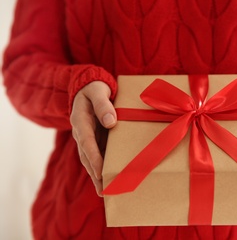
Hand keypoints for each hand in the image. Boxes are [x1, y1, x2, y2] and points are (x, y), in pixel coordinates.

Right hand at [70, 81, 116, 195]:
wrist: (88, 87)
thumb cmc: (94, 88)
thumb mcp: (98, 91)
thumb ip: (103, 105)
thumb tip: (111, 122)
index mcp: (80, 120)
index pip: (86, 142)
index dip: (93, 157)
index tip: (101, 171)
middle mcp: (81, 132)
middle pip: (86, 156)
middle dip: (95, 174)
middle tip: (104, 191)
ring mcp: (87, 137)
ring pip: (90, 159)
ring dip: (97, 175)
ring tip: (106, 192)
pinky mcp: (93, 139)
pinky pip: (97, 155)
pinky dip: (102, 167)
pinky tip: (110, 179)